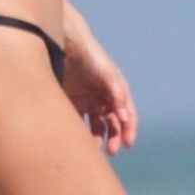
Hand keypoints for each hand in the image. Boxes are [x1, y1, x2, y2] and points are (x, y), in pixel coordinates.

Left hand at [63, 30, 136, 153]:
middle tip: (111, 151)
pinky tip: (79, 141)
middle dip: (114, 138)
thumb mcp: (107, 74)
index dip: (129, 129)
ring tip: (95, 149)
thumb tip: (124, 117)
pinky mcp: (70, 102)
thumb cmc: (90, 57)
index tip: (128, 143)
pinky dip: (80, 133)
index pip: (126, 114)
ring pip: (95, 126)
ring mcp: (86, 101)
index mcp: (115, 92)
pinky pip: (77, 122)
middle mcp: (103, 98)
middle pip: (112, 124)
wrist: (64, 44)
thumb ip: (117, 94)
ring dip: (98, 139)